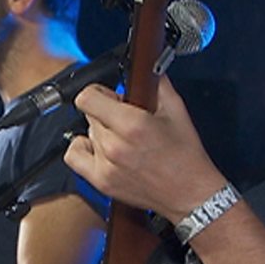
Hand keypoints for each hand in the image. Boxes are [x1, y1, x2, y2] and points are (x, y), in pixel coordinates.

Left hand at [67, 77, 225, 221]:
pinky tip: (100, 149)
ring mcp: (106, 166)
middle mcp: (115, 146)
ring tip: (120, 138)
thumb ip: (158, 84)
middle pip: (89, 114)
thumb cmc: (186, 158)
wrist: (190, 194)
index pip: (87, 97)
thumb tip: (147, 69)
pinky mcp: (101, 181)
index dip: (98, 92)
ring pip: (86, 133)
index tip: (108, 96)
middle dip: (105, 111)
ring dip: (100, 131)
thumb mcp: (177, 111)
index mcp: (132, 124)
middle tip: (124, 119)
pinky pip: (74, 156)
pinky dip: (84, 149)